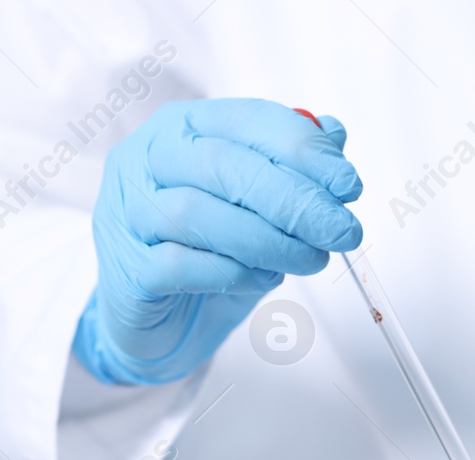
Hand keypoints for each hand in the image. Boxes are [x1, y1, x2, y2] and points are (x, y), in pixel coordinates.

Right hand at [73, 99, 362, 384]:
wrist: (163, 323)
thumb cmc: (212, 254)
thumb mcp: (260, 208)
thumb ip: (292, 167)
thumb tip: (334, 132)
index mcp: (182, 127)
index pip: (248, 120)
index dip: (304, 150)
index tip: (349, 185)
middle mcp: (145, 160)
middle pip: (224, 165)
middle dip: (295, 200)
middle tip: (341, 231)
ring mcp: (128, 213)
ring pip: (198, 213)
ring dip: (268, 240)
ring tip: (311, 260)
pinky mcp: (125, 268)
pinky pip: (178, 264)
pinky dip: (230, 273)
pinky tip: (262, 279)